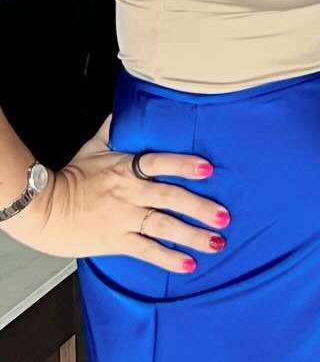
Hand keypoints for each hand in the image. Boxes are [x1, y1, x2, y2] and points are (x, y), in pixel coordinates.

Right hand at [5, 118, 227, 273]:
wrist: (42, 209)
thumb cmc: (69, 176)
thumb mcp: (95, 146)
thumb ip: (117, 128)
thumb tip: (127, 107)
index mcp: (127, 168)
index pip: (161, 163)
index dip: (184, 165)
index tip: (208, 169)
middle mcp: (130, 194)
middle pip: (170, 198)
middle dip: (200, 207)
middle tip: (225, 215)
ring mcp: (124, 219)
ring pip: (163, 227)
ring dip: (192, 235)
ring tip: (216, 242)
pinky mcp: (115, 242)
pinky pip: (145, 251)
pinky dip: (167, 258)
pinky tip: (187, 264)